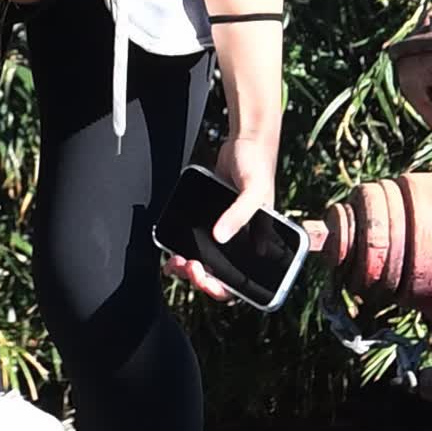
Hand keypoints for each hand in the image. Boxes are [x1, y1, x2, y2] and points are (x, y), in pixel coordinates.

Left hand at [161, 136, 278, 303]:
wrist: (245, 142)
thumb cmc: (258, 166)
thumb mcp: (254, 192)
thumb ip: (239, 214)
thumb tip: (219, 236)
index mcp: (258, 242)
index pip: (241, 281)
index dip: (221, 288)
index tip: (205, 279)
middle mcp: (241, 241)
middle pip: (219, 276)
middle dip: (199, 278)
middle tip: (187, 266)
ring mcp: (224, 231)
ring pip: (206, 262)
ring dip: (189, 268)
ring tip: (176, 261)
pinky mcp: (210, 219)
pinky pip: (196, 241)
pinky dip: (184, 248)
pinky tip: (173, 246)